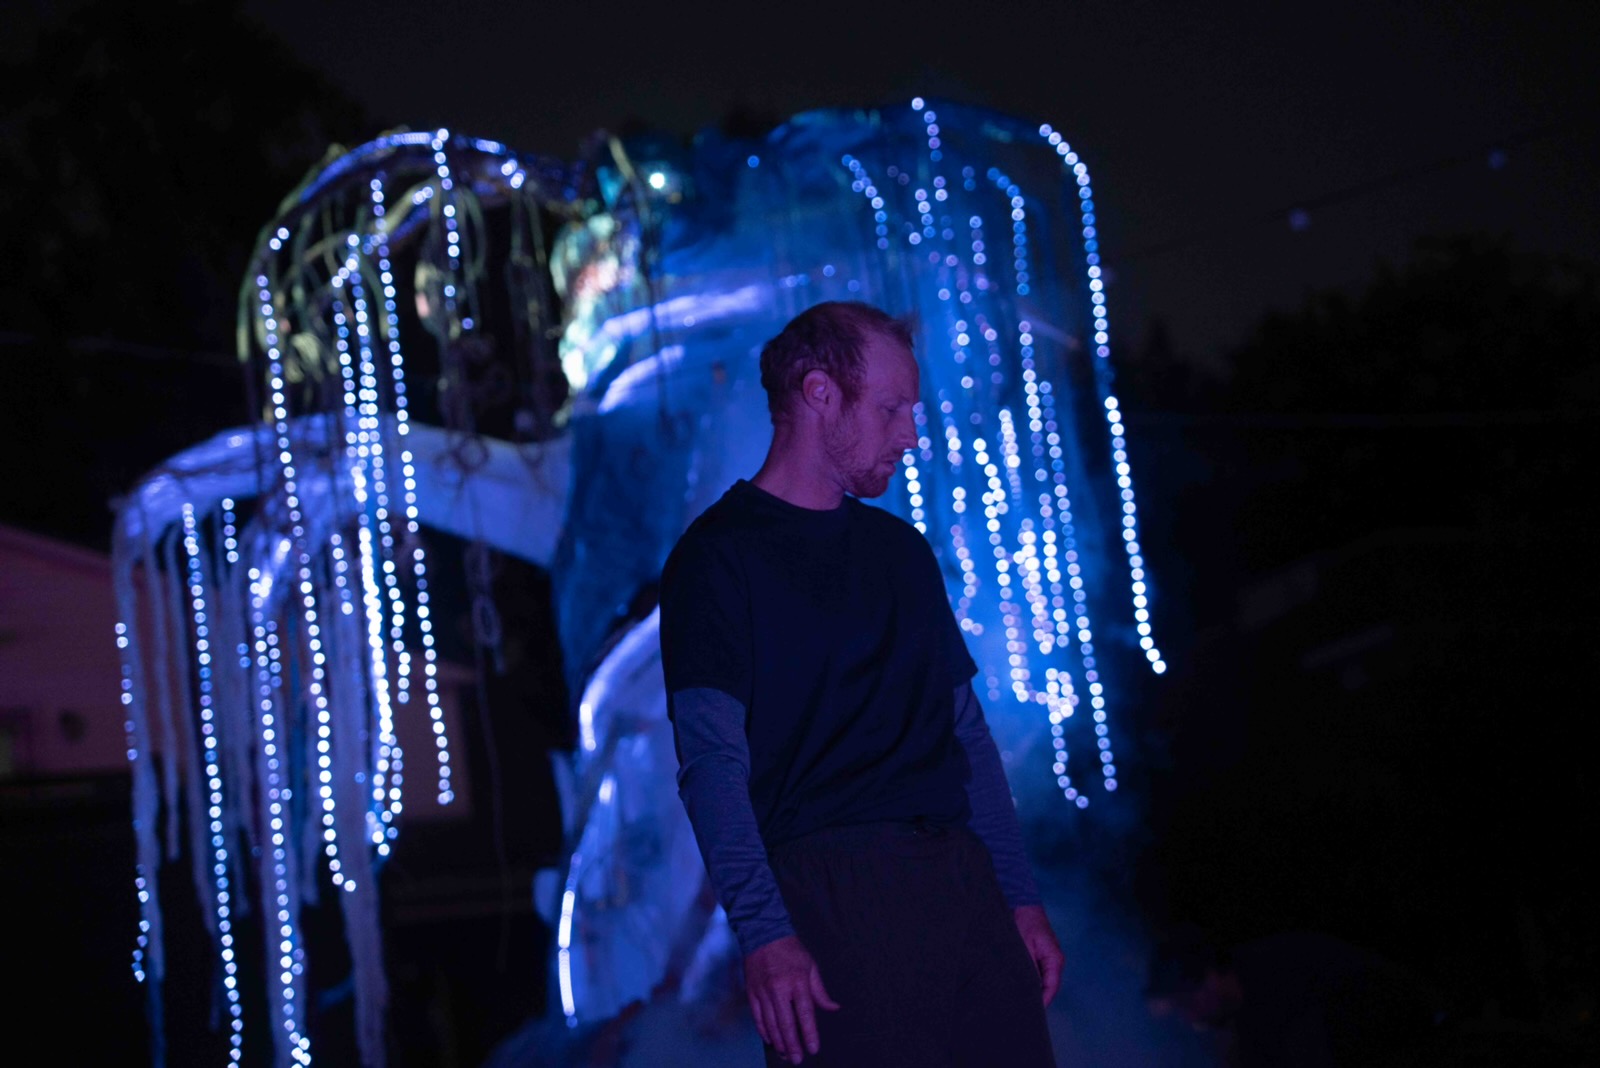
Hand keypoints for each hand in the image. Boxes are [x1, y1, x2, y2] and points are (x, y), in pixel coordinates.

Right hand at [744, 935, 839, 1063]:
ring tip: (786, 1054)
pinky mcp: (751, 992)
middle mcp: (779, 989)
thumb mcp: (810, 966)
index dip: (810, 1033)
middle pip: (786, 1024)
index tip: (813, 1048)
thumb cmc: (791, 950)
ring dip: (779, 1042)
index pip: (805, 1014)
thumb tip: (834, 1008)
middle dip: (793, 1044)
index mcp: (797, 982)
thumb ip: (820, 991)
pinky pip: (757, 1017)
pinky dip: (764, 1031)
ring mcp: (763, 992)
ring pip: (771, 1024)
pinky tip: (770, 1040)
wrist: (763, 933)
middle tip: (798, 1059)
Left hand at [1014, 904, 1063, 1005]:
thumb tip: (1027, 987)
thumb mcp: (1023, 946)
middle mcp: (1054, 960)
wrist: (1021, 901)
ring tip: (1018, 1000)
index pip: (1051, 987)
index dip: (1042, 1001)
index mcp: (1054, 959)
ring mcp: (1047, 958)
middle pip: (1048, 986)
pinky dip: (1029, 980)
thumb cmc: (1023, 921)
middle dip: (1036, 997)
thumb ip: (1027, 967)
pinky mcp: (1039, 955)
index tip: (1031, 1012)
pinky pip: (1037, 973)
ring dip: (1032, 988)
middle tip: (1021, 1008)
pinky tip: (1017, 985)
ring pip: (1042, 980)